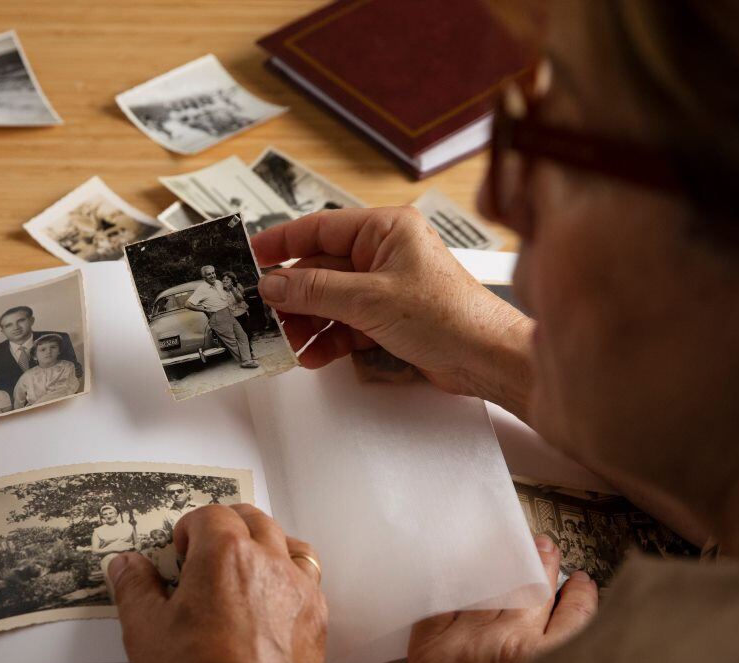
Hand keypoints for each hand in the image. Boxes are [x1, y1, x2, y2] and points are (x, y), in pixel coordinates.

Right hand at [109, 505, 326, 662]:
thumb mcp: (145, 629)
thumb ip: (134, 587)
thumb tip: (125, 564)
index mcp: (224, 554)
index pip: (211, 515)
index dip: (191, 527)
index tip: (181, 550)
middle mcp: (269, 562)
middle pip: (255, 520)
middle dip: (229, 526)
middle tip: (209, 550)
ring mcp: (300, 591)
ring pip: (290, 545)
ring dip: (267, 547)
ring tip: (246, 571)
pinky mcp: (317, 621)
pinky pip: (309, 583)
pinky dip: (291, 581)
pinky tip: (271, 606)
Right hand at [252, 207, 533, 414]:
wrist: (487, 358)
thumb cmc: (448, 315)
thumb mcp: (370, 300)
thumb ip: (315, 291)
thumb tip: (272, 285)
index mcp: (386, 230)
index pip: (321, 228)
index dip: (282, 242)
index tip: (251, 256)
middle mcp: (385, 253)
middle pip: (321, 268)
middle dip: (293, 295)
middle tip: (264, 313)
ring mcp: (386, 287)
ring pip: (330, 300)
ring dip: (307, 322)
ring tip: (288, 342)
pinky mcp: (389, 318)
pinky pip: (345, 323)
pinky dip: (328, 339)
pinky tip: (313, 355)